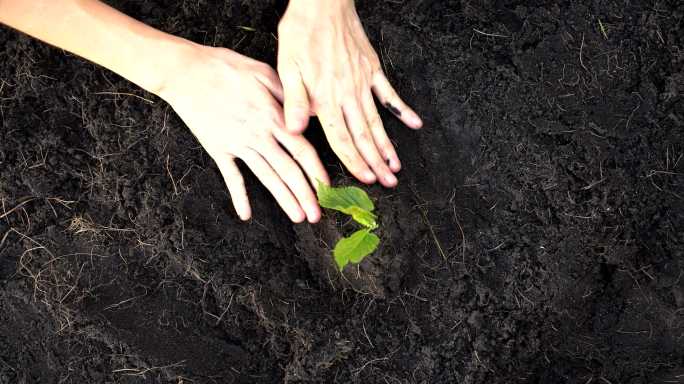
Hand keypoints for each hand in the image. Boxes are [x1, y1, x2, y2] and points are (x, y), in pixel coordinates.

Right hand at [159, 45, 328, 222]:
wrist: (185, 72)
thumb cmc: (224, 67)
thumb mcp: (263, 71)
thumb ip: (287, 93)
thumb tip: (309, 110)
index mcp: (272, 116)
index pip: (302, 149)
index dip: (316, 170)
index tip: (327, 187)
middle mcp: (259, 135)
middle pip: (288, 170)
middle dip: (305, 194)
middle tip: (316, 216)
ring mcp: (238, 144)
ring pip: (266, 177)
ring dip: (283, 199)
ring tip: (297, 216)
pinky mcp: (218, 149)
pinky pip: (231, 177)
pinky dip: (239, 196)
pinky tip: (245, 215)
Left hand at [277, 0, 422, 187]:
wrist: (323, 3)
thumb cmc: (301, 33)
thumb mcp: (287, 67)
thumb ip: (294, 101)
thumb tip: (295, 130)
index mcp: (326, 98)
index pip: (341, 138)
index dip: (353, 161)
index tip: (365, 180)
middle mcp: (348, 94)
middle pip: (363, 135)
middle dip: (375, 162)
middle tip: (388, 183)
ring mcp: (363, 82)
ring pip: (377, 120)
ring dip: (387, 145)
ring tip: (397, 166)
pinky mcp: (372, 68)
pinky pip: (389, 93)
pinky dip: (402, 110)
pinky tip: (414, 124)